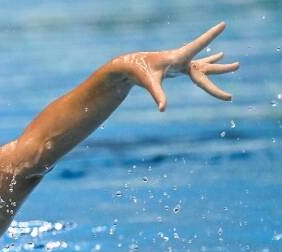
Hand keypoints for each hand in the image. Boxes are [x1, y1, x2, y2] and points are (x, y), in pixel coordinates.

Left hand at [112, 21, 238, 111]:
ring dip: (219, 66)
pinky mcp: (180, 67)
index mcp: (178, 57)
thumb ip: (158, 95)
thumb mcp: (149, 83)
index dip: (211, 36)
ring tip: (236, 65)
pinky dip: (210, 63)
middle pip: (206, 67)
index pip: (198, 45)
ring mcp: (182, 63)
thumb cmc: (140, 72)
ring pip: (205, 66)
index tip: (223, 24)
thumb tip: (163, 109)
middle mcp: (183, 59)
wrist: (131, 66)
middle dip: (222, 69)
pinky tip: (219, 56)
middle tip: (238, 65)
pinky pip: (198, 67)